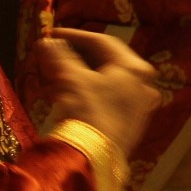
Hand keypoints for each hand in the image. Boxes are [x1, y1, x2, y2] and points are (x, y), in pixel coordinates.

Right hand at [34, 29, 159, 158]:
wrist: (94, 156)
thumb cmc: (87, 110)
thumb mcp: (70, 79)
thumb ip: (58, 57)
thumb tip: (47, 42)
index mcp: (135, 68)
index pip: (103, 42)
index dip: (75, 36)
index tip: (52, 35)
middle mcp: (144, 84)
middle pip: (105, 62)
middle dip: (75, 58)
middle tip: (52, 56)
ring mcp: (140, 105)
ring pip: (105, 82)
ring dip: (78, 76)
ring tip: (53, 77)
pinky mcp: (131, 123)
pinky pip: (108, 99)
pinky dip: (87, 93)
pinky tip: (65, 97)